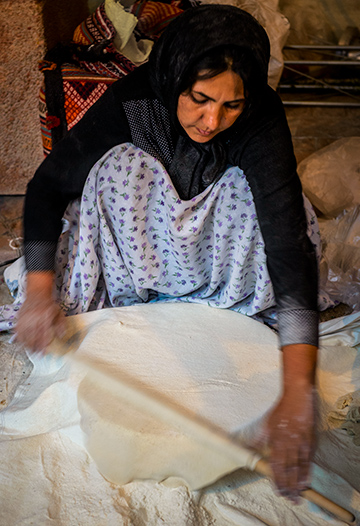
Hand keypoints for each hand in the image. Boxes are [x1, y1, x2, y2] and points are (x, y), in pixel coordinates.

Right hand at [15, 272, 65, 352]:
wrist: (37, 293)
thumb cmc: (49, 305)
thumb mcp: (59, 313)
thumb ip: (61, 325)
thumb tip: (62, 336)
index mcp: (45, 318)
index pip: (44, 334)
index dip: (44, 345)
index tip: (45, 352)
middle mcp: (34, 319)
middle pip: (33, 337)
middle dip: (36, 348)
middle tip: (38, 355)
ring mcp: (25, 319)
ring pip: (25, 336)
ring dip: (28, 345)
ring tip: (32, 352)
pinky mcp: (19, 319)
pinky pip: (18, 332)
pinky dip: (20, 339)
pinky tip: (23, 344)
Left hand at [253, 343, 317, 501]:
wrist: (296, 397)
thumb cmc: (280, 411)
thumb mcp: (266, 424)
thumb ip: (258, 439)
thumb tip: (245, 448)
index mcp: (276, 440)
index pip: (276, 465)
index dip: (277, 480)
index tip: (278, 491)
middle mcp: (288, 444)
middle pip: (288, 470)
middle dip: (288, 486)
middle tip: (289, 499)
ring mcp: (300, 443)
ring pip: (299, 468)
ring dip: (298, 483)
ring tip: (298, 495)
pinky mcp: (310, 441)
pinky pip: (309, 460)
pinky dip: (307, 472)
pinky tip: (307, 481)